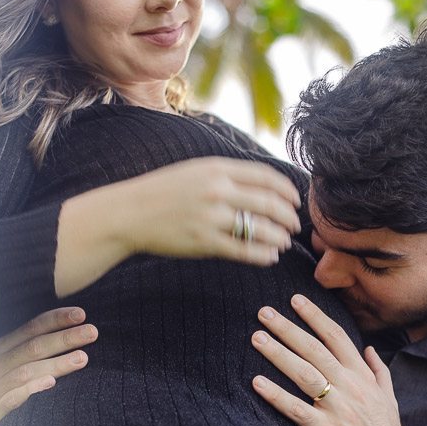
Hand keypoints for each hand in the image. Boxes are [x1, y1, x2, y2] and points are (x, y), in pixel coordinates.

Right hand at [0, 307, 96, 425]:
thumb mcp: (4, 362)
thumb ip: (28, 347)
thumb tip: (66, 329)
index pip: (30, 328)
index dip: (56, 320)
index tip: (81, 314)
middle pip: (34, 346)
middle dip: (65, 338)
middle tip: (92, 332)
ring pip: (27, 371)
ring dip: (56, 363)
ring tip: (82, 358)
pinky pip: (14, 398)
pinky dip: (32, 388)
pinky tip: (51, 383)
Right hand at [117, 157, 301, 267]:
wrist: (130, 213)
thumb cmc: (164, 191)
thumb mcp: (196, 170)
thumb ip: (228, 174)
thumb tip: (262, 183)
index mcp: (217, 168)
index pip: (266, 176)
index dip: (287, 190)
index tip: (295, 200)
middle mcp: (217, 190)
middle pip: (269, 203)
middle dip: (289, 217)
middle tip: (295, 225)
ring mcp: (211, 217)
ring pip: (261, 229)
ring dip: (278, 237)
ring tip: (283, 242)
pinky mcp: (204, 242)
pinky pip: (244, 250)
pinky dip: (262, 255)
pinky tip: (270, 256)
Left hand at [251, 293, 419, 425]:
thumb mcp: (390, 398)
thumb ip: (378, 371)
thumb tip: (368, 348)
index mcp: (363, 376)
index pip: (337, 337)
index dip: (315, 317)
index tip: (295, 300)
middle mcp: (350, 387)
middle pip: (315, 349)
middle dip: (288, 328)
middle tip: (264, 312)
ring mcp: (338, 408)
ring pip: (304, 373)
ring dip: (278, 353)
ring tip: (257, 338)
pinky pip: (296, 409)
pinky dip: (276, 395)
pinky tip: (257, 382)